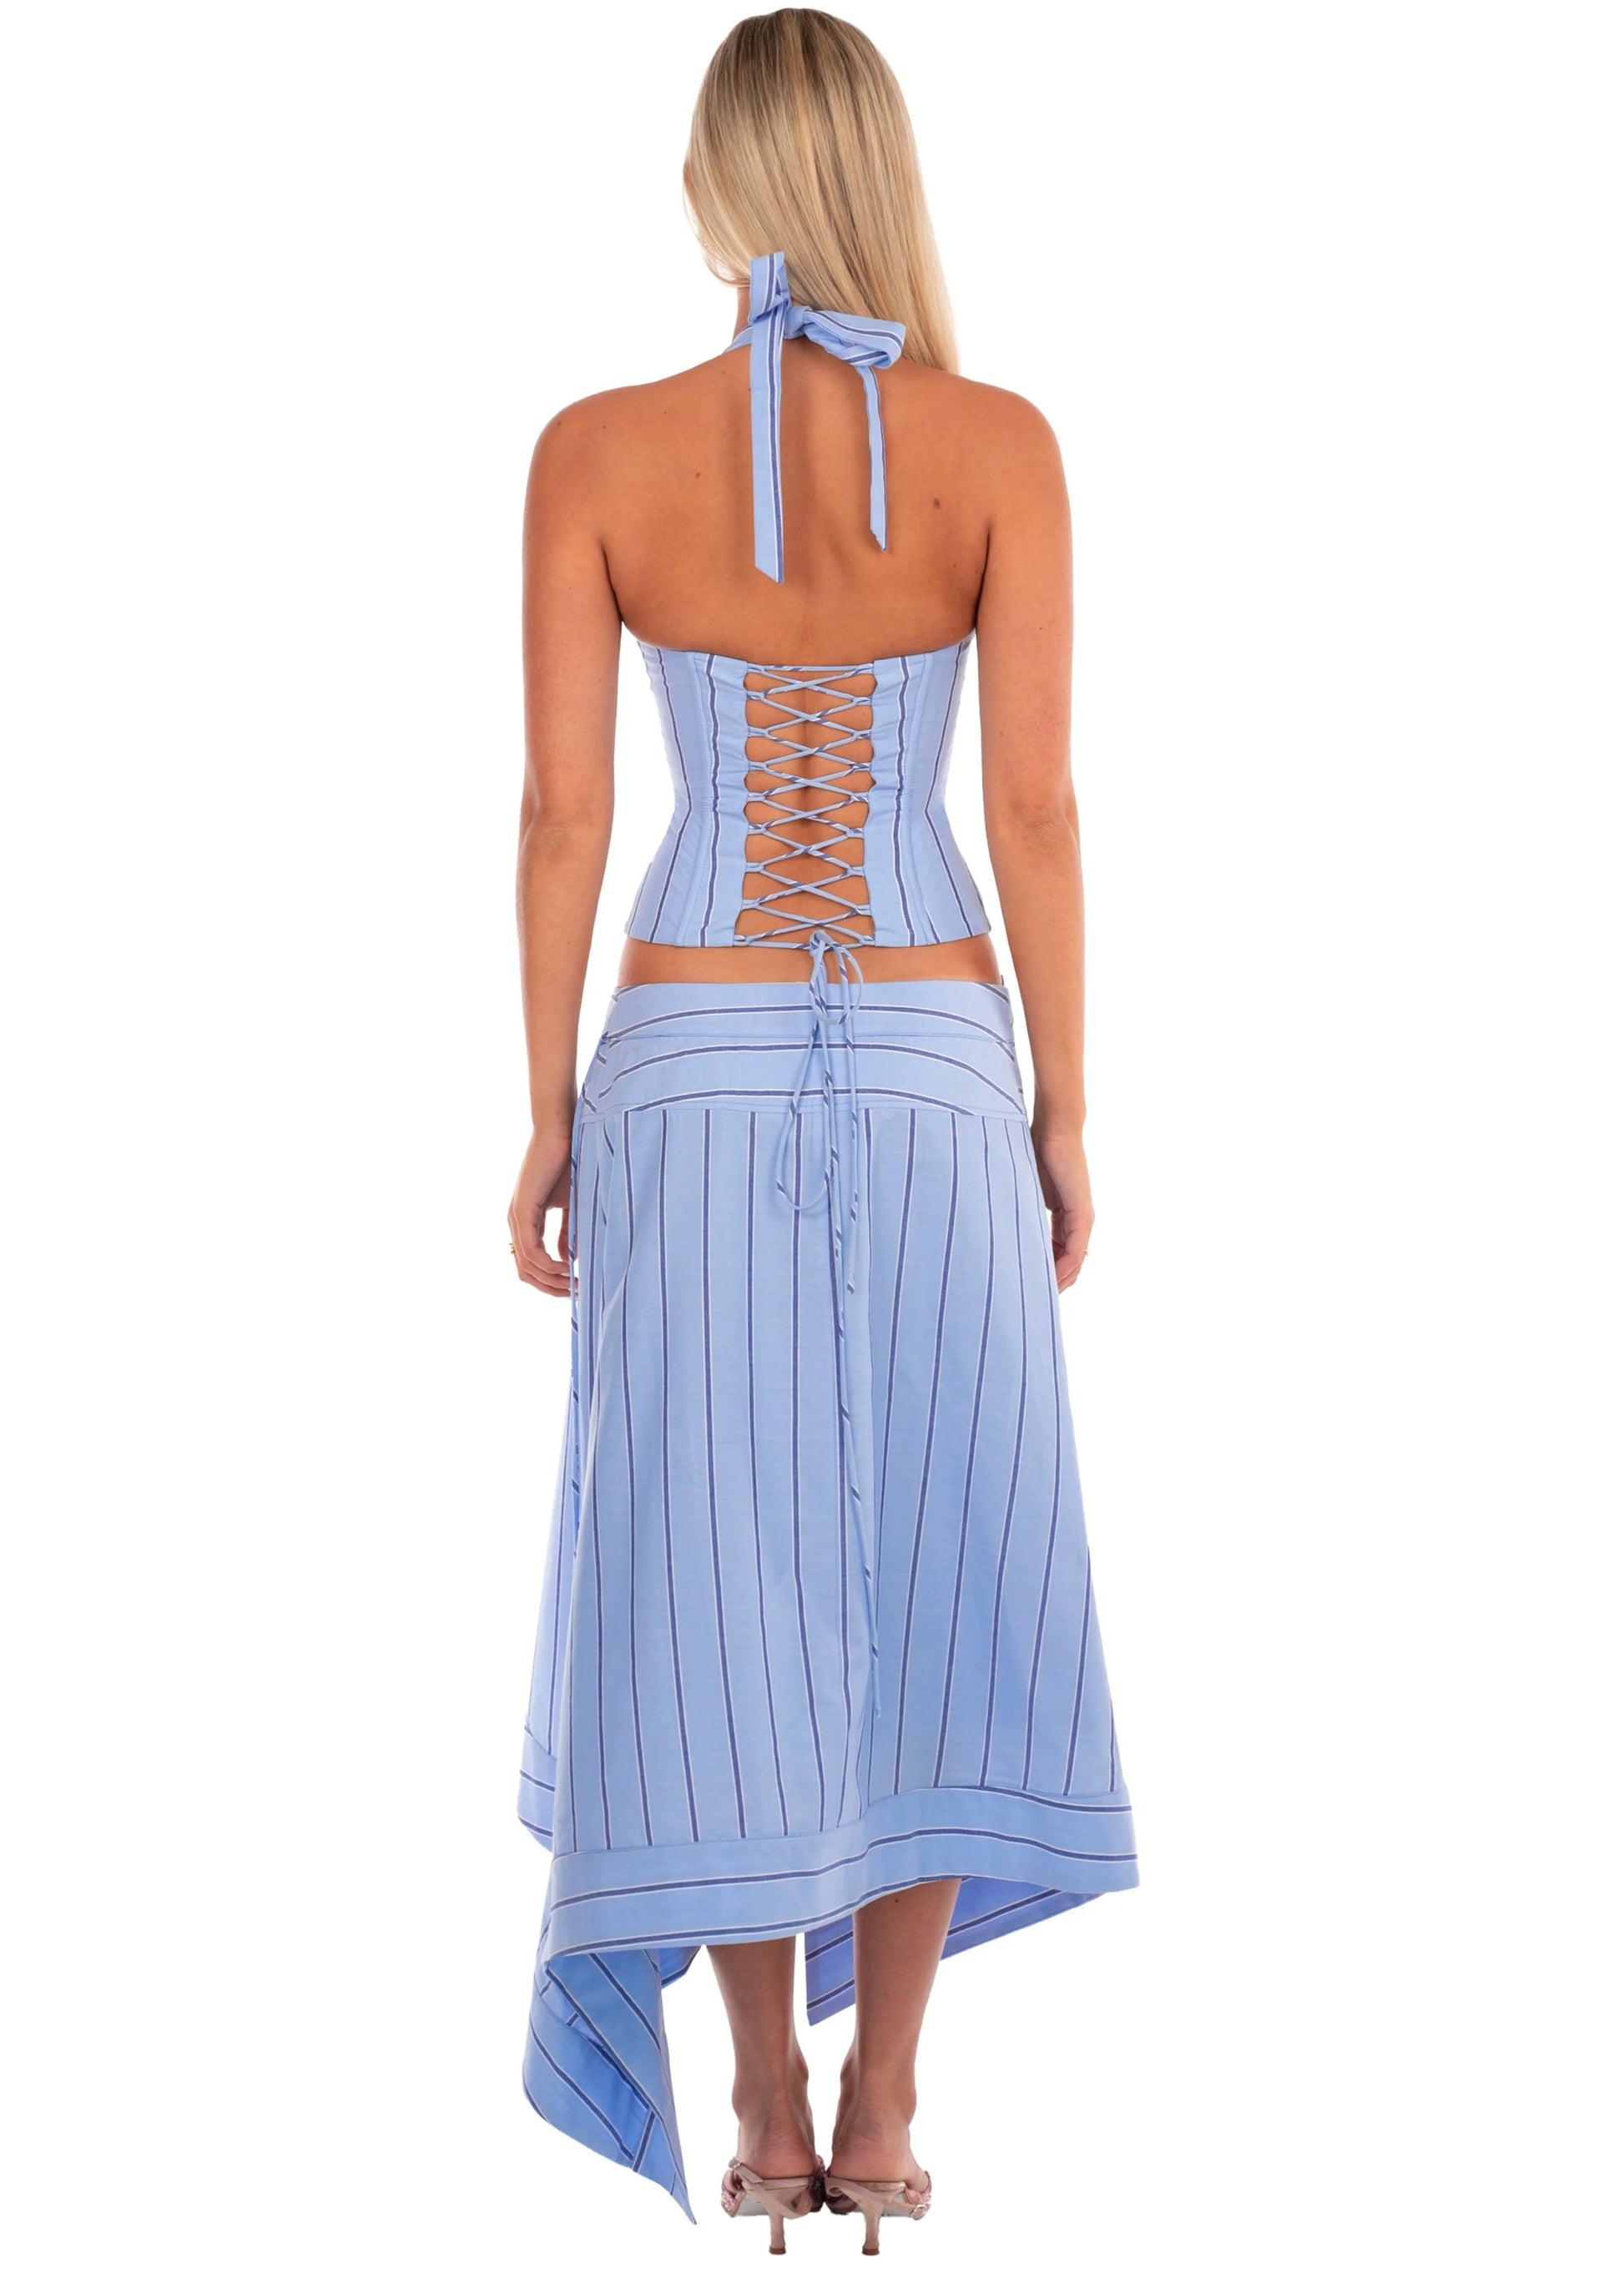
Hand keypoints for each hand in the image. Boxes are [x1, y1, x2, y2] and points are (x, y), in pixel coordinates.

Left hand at [509, 1122, 572, 1295]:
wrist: (560, 1131)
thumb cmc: (568, 1162)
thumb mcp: (570, 1205)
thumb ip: (567, 1232)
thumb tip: (568, 1259)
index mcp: (526, 1221)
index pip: (530, 1265)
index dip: (551, 1282)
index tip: (575, 1288)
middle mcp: (516, 1222)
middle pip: (525, 1272)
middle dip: (551, 1288)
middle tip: (576, 1294)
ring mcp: (516, 1217)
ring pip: (527, 1266)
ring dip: (552, 1281)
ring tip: (575, 1285)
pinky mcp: (522, 1211)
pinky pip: (530, 1250)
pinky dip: (548, 1265)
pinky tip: (567, 1269)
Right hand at [1031, 1124, 1093, 1291]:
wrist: (1054, 1130)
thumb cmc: (1036, 1152)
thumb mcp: (1024, 1190)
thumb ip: (1021, 1210)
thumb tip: (997, 1221)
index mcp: (1064, 1216)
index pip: (1057, 1254)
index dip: (1043, 1272)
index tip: (1025, 1286)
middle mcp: (1077, 1221)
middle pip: (1068, 1265)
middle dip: (1051, 1284)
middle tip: (1029, 1302)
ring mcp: (1083, 1219)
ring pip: (1073, 1263)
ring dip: (1057, 1282)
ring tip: (1036, 1299)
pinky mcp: (1083, 1215)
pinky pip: (1075, 1251)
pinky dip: (1063, 1269)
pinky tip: (1048, 1282)